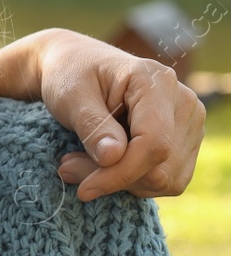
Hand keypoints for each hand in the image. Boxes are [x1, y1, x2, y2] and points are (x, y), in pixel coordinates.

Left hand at [0, 29, 204, 199]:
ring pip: (166, 179)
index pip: (154, 143)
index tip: (84, 190)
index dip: (121, 173)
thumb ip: (91, 124)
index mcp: (156, 82)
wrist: (76, 65)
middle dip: (113, 178)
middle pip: (161, 166)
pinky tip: (105, 165)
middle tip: (67, 168)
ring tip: (81, 162)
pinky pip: (168, 180)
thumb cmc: (70, 75)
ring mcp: (189, 124)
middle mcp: (183, 103)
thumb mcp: (69, 95)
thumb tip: (113, 157)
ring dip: (121, 182)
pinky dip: (134, 182)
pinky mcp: (184, 142)